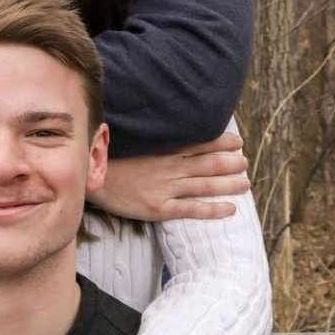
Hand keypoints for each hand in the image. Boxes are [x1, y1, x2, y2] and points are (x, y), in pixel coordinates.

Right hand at [87, 131, 248, 220]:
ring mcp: (166, 188)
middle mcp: (169, 167)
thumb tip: (164, 125)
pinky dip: (213, 209)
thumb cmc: (108, 156)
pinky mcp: (159, 207)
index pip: (199, 143)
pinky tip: (230, 208)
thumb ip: (151, 134)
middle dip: (231, 163)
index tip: (237, 141)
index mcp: (163, 149)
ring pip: (205, 185)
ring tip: (245, 183)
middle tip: (245, 162)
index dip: (221, 142)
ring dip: (229, 184)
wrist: (88, 176)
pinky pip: (192, 209)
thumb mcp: (131, 137)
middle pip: (208, 164)